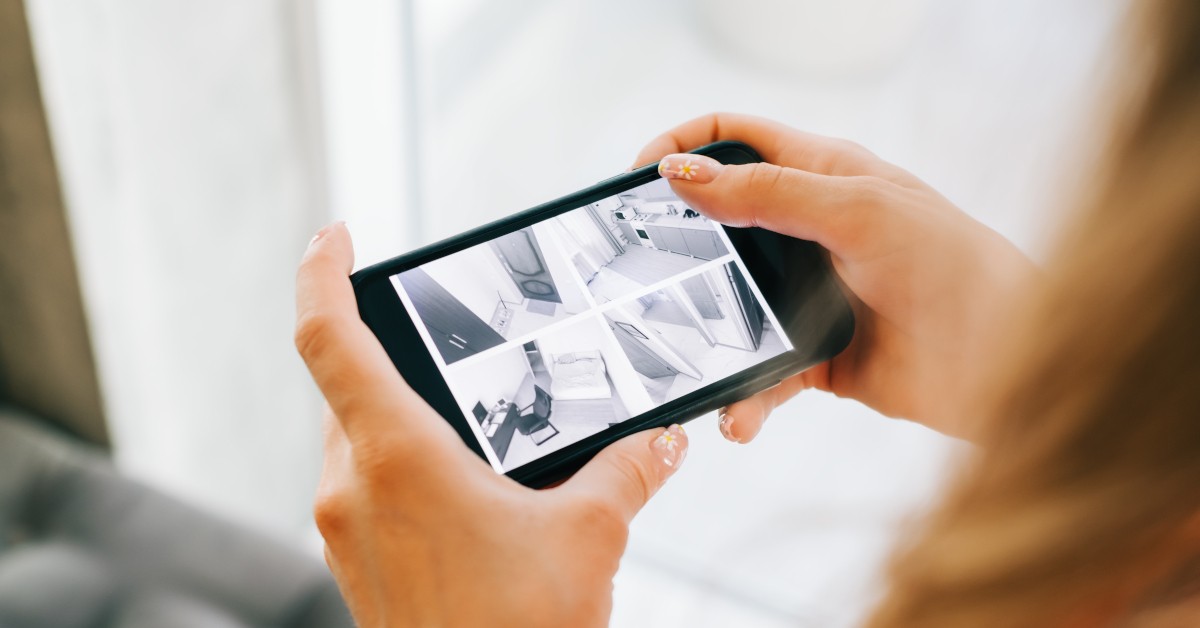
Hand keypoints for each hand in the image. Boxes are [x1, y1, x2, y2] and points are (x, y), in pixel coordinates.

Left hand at [295, 223, 688, 626]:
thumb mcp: (588, 538)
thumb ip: (626, 474)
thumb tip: (661, 443)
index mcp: (394, 456)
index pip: (328, 337)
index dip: (322, 273)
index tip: (333, 234)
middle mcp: (350, 488)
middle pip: (348, 387)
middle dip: (393, 355)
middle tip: (451, 343)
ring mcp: (346, 532)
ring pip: (358, 441)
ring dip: (402, 416)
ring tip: (473, 421)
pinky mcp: (359, 566)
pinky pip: (367, 489)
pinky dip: (404, 466)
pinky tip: (469, 489)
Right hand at [635, 113, 1037, 440]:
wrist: (1010, 366)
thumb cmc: (955, 267)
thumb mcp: (857, 210)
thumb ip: (768, 192)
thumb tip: (684, 172)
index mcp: (823, 174)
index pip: (736, 138)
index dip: (683, 144)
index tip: (638, 179)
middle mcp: (810, 229)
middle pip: (719, 225)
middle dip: (676, 249)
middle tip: (640, 274)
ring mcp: (809, 294)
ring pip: (729, 307)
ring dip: (704, 336)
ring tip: (689, 361)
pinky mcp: (814, 356)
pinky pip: (758, 374)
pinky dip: (743, 398)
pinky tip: (740, 416)